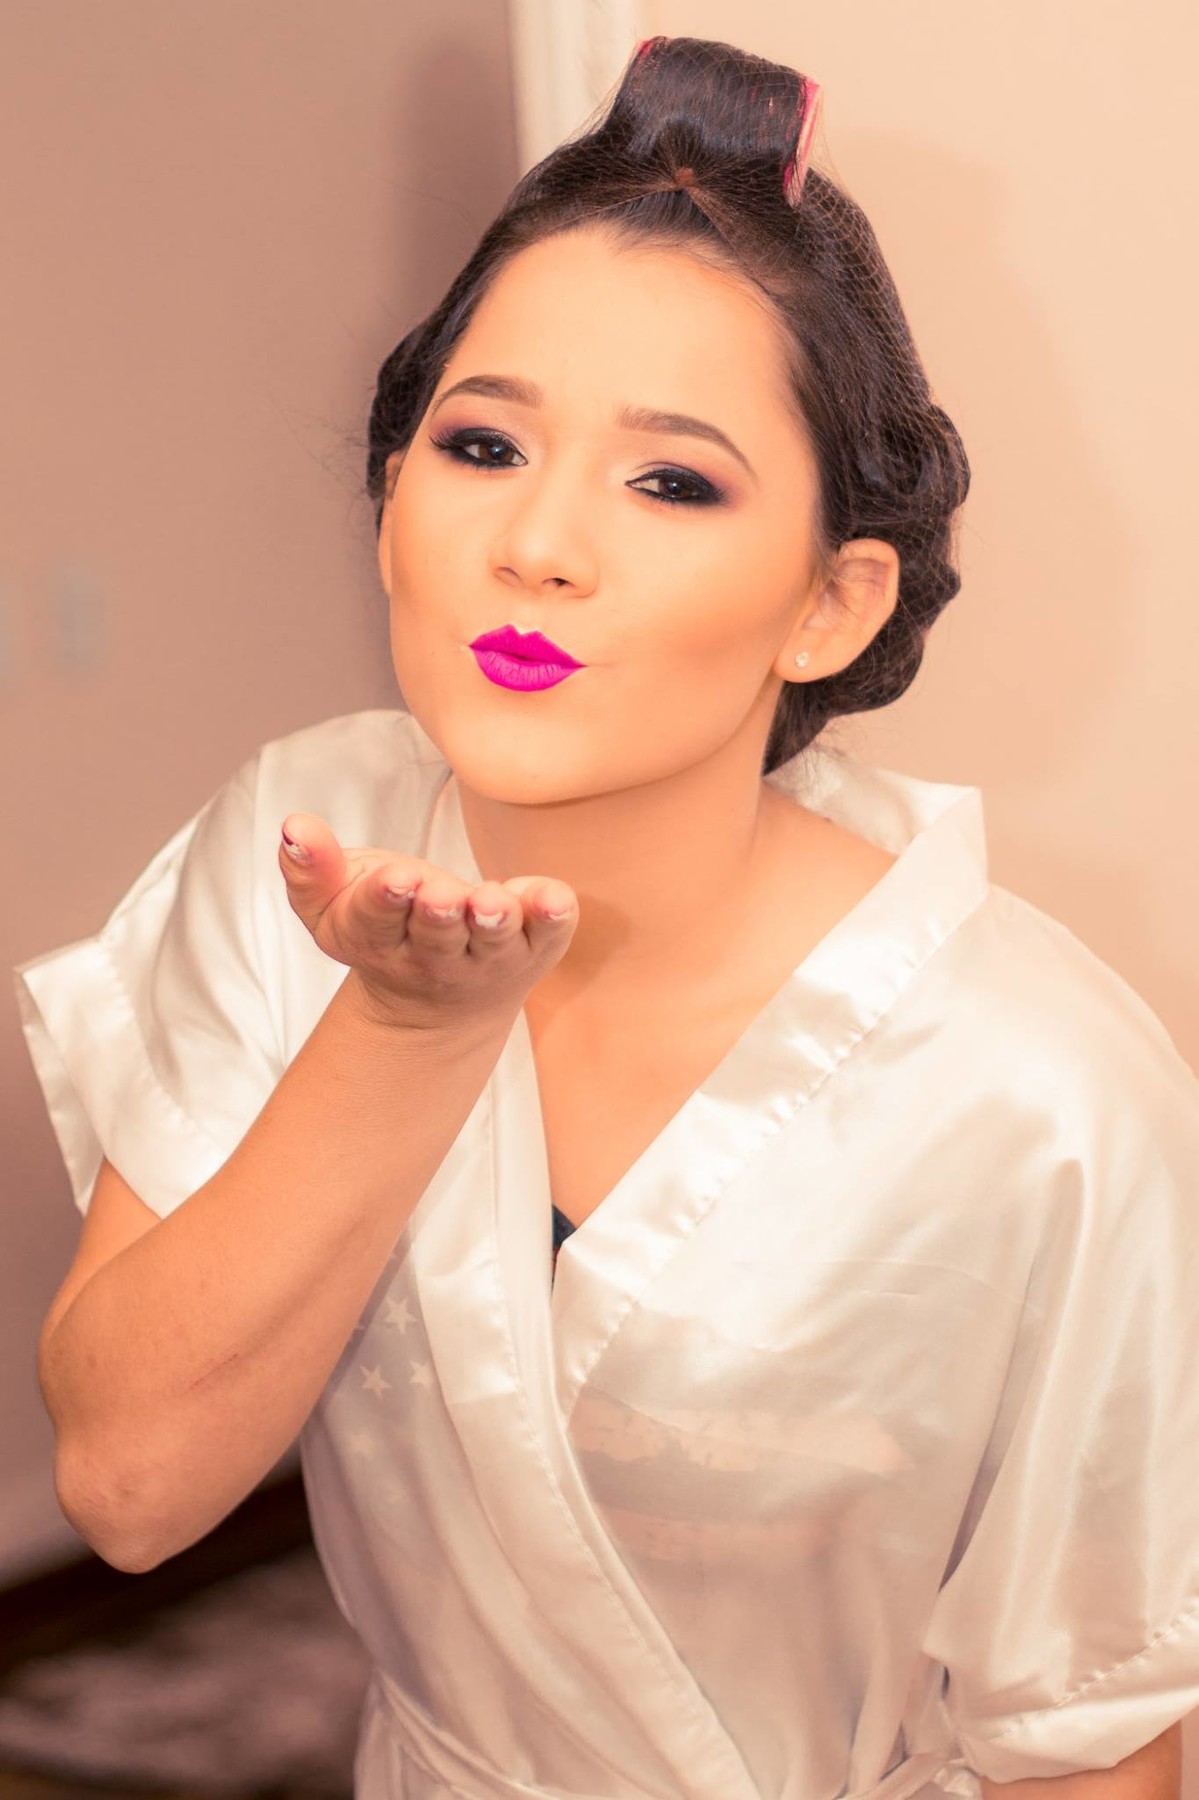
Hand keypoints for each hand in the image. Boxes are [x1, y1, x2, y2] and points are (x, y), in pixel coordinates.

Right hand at [278, 813, 577, 1031]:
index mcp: (379, 939)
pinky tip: (556, 897)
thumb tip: (293, 826)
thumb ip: (309, 868)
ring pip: (493, 939)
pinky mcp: (534, 947)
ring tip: (491, 902)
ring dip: (494, 920)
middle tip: (440, 893)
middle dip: (438, 912)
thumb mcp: (331, 905)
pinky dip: (553, 917)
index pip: (377, 919)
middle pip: (436, 935)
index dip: (385, 897)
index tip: (396, 878)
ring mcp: (488, 956)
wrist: (438, 1006)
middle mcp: (435, 956)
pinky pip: (549, 934)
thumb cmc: (383, 930)